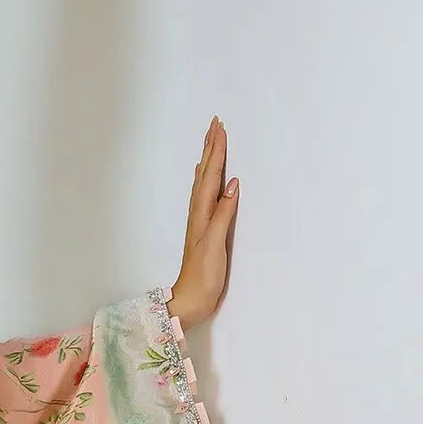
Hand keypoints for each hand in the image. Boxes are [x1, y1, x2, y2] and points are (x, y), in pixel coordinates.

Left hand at [168, 116, 237, 329]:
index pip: (211, 175)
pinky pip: (206, 195)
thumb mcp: (215, 243)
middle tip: (215, 124)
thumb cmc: (203, 276)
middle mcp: (199, 213)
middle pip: (205, 173)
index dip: (216, 151)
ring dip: (209, 160)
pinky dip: (209, 180)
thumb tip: (232, 183)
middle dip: (211, 148)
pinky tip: (211, 179)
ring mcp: (201, 221)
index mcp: (202, 213)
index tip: (220, 128)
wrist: (191, 300)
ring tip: (212, 141)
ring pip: (204, 182)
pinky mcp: (205, 230)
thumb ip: (223, 213)